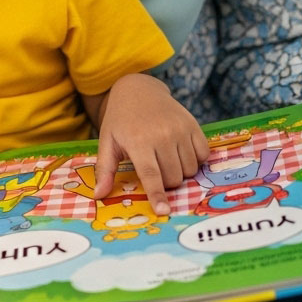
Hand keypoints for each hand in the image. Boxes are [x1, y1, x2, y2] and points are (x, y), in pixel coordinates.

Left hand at [92, 73, 208, 215]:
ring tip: (166, 158)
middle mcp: (162, 135)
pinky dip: (195, 160)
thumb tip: (98, 195)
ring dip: (180, 172)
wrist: (139, 90)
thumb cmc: (120, 120)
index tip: (164, 211)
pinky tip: (181, 152)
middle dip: (165, 181)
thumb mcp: (107, 142)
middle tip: (154, 167)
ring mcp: (180, 130)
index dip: (157, 195)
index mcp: (139, 142)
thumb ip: (105, 170)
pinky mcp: (193, 125)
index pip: (151, 175)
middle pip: (173, 178)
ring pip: (189, 170)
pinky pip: (203, 156)